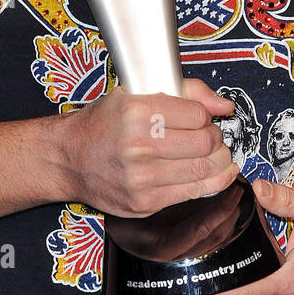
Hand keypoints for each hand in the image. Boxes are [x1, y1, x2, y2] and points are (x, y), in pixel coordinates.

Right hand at [56, 79, 237, 218]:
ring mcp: (142, 178)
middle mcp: (138, 145)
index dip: (206, 115)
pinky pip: (193, 192)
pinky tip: (212, 172)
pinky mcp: (145, 203)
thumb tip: (224, 106)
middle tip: (208, 136)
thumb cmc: (103, 124)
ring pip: (204, 169)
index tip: (201, 118)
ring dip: (217, 160)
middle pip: (205, 143)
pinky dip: (211, 182)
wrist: (69, 159)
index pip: (198, 115)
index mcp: (137, 111)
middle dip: (215, 138)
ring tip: (211, 153)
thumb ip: (185, 91)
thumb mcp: (136, 93)